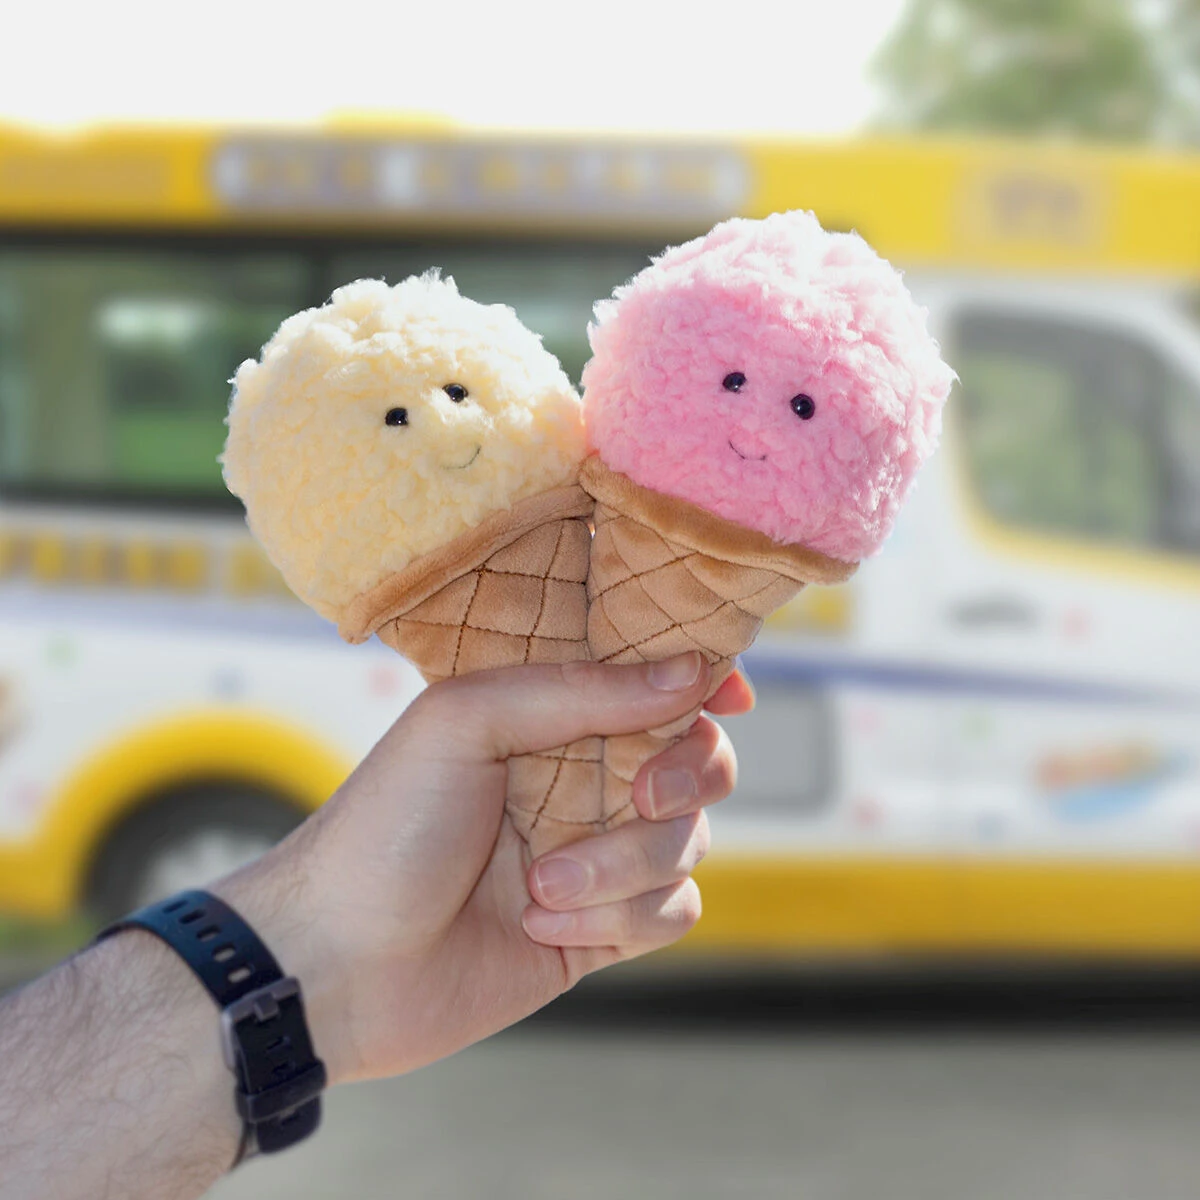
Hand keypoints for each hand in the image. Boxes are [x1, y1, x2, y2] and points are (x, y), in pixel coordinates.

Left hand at [217, 653, 749, 1085]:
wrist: (337, 964)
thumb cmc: (386, 827)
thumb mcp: (466, 722)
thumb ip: (578, 690)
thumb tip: (691, 671)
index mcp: (548, 718)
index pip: (650, 684)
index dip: (701, 682)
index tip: (729, 692)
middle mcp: (580, 780)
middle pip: (696, 760)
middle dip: (686, 775)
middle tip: (640, 793)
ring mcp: (596, 855)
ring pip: (689, 841)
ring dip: (625, 865)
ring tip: (541, 883)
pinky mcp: (601, 929)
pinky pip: (673, 910)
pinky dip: (620, 916)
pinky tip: (545, 922)